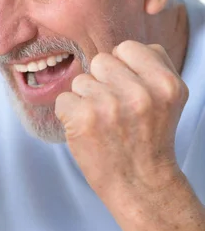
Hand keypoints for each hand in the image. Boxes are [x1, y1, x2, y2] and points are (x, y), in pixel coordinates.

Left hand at [55, 41, 188, 202]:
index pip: (127, 47)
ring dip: (86, 99)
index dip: (122, 68)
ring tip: (104, 123)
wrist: (139, 183)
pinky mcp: (83, 118)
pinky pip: (63, 98)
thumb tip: (119, 48)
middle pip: (101, 61)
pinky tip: (88, 131)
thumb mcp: (167, 97)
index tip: (127, 90)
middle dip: (102, 82)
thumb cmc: (147, 137)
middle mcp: (140, 92)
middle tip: (115, 111)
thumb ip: (150, 65)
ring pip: (80, 80)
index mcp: (165, 83)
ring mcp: (110, 105)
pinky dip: (69, 114)